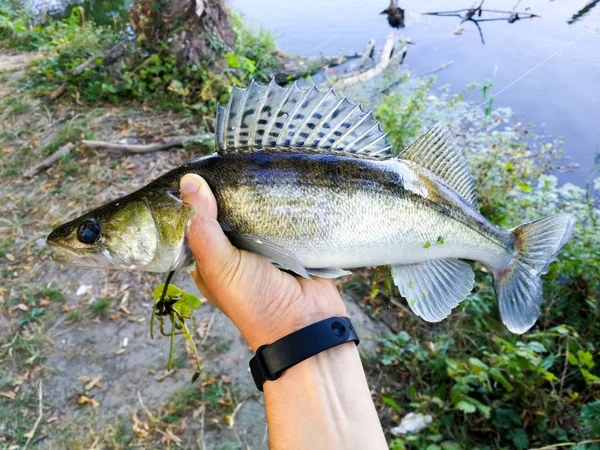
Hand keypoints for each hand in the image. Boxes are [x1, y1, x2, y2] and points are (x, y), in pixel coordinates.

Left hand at [180, 174, 347, 350]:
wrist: (307, 323)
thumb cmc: (255, 301)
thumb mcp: (220, 265)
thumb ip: (203, 226)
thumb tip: (189, 182)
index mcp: (211, 260)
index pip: (197, 221)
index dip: (197, 198)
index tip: (201, 168)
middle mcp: (235, 252)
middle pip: (229, 213)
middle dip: (231, 192)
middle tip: (235, 161)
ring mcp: (265, 247)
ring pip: (257, 212)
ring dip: (259, 195)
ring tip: (258, 163)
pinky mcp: (292, 243)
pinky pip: (285, 216)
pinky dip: (284, 203)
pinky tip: (283, 181)